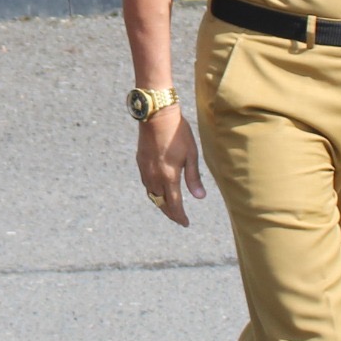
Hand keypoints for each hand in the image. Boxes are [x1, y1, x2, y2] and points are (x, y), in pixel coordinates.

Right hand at [136, 108, 206, 225]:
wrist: (157, 116)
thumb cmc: (178, 133)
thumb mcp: (191, 154)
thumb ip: (193, 178)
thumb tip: (199, 197)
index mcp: (169, 177)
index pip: (175, 204)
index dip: (180, 216)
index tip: (186, 223)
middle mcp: (155, 177)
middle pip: (161, 203)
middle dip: (170, 213)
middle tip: (179, 219)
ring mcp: (146, 170)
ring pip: (152, 195)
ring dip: (161, 203)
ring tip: (169, 207)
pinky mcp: (140, 163)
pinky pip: (147, 184)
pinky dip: (153, 192)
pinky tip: (158, 190)